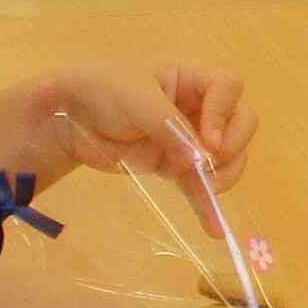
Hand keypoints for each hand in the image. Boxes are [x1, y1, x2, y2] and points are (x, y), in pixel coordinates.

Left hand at [35, 64, 254, 231]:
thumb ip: (170, 127)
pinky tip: (214, 228)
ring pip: (228, 157)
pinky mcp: (175, 167)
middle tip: (208, 163)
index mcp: (190, 80)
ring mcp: (189, 139)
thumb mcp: (136, 99)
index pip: (229, 88)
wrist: (66, 120)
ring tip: (204, 190)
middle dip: (232, 146)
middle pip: (240, 122)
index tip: (207, 140)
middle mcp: (197, 107)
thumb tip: (200, 160)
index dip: (224, 113)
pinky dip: (207, 206)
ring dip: (224, 175)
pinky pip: (200, 185)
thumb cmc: (101, 92)